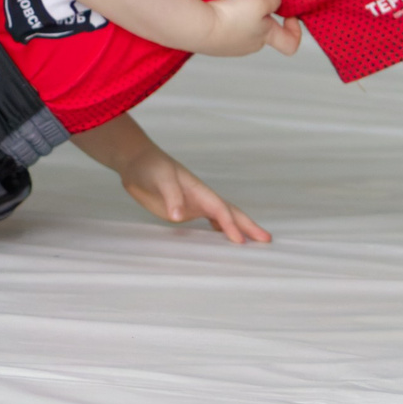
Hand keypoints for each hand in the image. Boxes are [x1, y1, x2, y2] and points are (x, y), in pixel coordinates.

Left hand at [118, 147, 269, 244]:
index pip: (220, 209)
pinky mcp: (184, 210)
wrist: (136, 162)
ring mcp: (194, 205)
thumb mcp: (159, 178)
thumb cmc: (149, 166)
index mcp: (198, 190)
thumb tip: (178, 216)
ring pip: (222, 218)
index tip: (241, 241)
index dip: (231, 225)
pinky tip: (224, 238)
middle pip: (230, 212)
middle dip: (248, 225)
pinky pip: (208, 221)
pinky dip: (220, 229)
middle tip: (266, 239)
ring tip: (254, 241)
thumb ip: (170, 196)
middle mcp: (200, 198)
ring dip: (237, 228)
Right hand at [193, 0, 301, 58]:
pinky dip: (224, 17)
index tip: (289, 16)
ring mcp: (230, 46)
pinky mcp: (212, 42)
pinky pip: (224, 28)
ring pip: (242, 28)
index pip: (290, 44)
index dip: (295, 30)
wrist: (196, 27)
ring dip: (240, 14)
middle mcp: (250, 45)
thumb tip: (275, 1)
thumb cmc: (230, 16)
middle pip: (264, 30)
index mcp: (265, 37)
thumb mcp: (261, 0)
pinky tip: (217, 7)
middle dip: (262, 14)